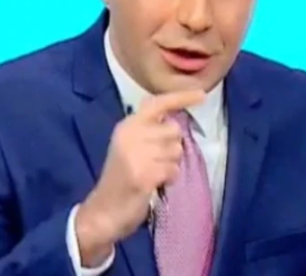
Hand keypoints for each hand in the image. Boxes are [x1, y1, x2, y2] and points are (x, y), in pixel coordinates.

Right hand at [75, 89, 205, 265]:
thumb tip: (172, 115)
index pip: (157, 104)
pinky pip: (173, 170)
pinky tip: (154, 184)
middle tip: (155, 161)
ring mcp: (136, 154)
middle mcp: (130, 135)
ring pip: (176, 151)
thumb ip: (147, 129)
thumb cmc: (120, 178)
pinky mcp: (144, 174)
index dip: (182, 97)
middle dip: (172, 147)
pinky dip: (168, 179)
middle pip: (174, 131)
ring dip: (170, 165)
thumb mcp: (128, 146)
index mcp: (127, 126)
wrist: (103, 211)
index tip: (202, 94)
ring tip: (152, 173)